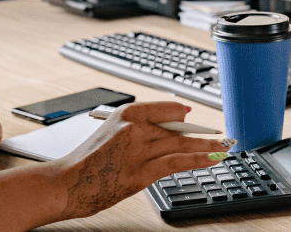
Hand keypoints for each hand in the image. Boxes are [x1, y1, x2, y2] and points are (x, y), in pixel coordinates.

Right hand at [54, 101, 230, 219]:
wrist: (67, 182)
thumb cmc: (87, 161)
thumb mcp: (110, 132)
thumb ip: (137, 130)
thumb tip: (167, 132)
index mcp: (126, 113)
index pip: (166, 108)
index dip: (185, 114)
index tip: (196, 117)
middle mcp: (134, 128)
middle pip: (177, 128)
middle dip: (202, 133)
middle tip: (221, 135)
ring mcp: (138, 150)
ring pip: (181, 144)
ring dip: (207, 146)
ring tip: (223, 148)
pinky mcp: (141, 173)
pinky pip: (177, 162)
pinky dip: (198, 159)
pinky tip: (211, 159)